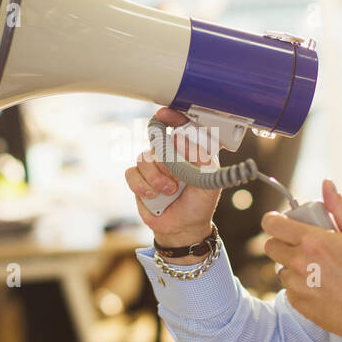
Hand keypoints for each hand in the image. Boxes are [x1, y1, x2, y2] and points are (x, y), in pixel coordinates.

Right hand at [124, 107, 221, 252]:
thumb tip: (179, 138)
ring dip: (156, 178)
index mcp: (188, 151)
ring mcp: (152, 167)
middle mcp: (169, 155)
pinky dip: (142, 185)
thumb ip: (200, 158)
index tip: (163, 114)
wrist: (184, 228)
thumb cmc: (199, 203)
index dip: (171, 118)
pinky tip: (153, 195)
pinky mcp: (139, 180)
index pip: (179, 127)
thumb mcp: (209, 181)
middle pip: (157, 143)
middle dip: (166, 164)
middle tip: (177, 180)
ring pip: (143, 158)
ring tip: (169, 191)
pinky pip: (132, 173)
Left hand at [261, 179, 341, 341]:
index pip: (272, 224)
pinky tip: (319, 285)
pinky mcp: (296, 303)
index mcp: (312, 241)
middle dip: (281, 242)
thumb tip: (327, 184)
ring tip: (315, 267)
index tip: (279, 221)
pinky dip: (298, 285)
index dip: (272, 220)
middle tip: (299, 244)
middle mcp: (299, 262)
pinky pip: (288, 288)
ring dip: (290, 265)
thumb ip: (339, 207)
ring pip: (279, 268)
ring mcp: (296, 284)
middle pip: (270, 245)